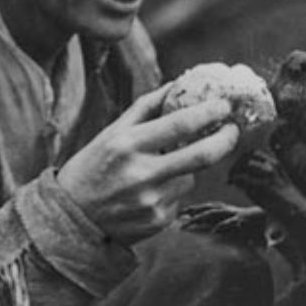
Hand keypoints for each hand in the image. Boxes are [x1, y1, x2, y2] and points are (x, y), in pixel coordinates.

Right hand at [58, 83, 239, 243]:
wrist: (72, 220)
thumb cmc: (92, 168)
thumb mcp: (110, 134)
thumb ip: (145, 108)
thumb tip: (178, 84)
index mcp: (127, 145)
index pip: (179, 124)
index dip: (209, 113)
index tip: (225, 105)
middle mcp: (141, 174)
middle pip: (201, 155)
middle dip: (225, 139)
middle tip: (233, 130)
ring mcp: (152, 201)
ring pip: (191, 177)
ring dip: (185, 169)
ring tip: (157, 172)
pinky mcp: (158, 221)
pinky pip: (180, 199)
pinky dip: (171, 191)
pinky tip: (147, 194)